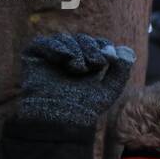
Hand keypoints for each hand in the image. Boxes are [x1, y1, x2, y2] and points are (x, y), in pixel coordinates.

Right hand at [16, 32, 136, 127]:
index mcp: (87, 63)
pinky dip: (56, 47)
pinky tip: (65, 57)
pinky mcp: (33, 57)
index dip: (103, 46)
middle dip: (91, 48)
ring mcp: (50, 57)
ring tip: (78, 68)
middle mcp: (68, 58)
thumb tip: (127, 51)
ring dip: (76, 50)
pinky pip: (42, 43)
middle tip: (94, 64)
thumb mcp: (110, 90)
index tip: (108, 58)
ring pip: (64, 39)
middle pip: (82, 39)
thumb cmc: (85, 109)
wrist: (61, 119)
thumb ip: (121, 71)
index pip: (97, 43)